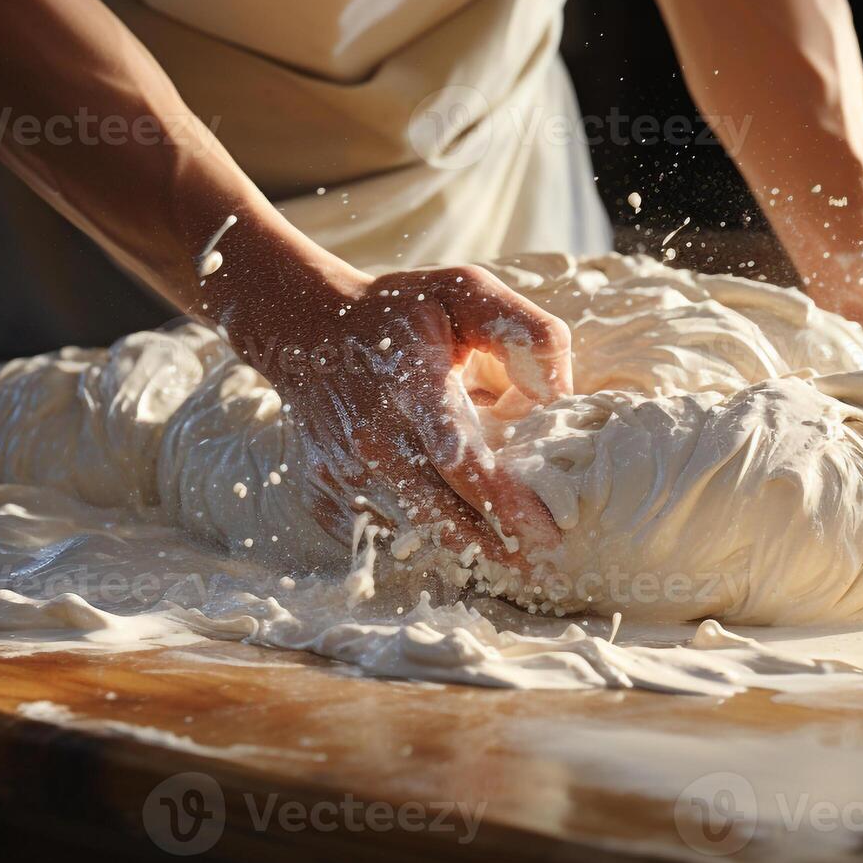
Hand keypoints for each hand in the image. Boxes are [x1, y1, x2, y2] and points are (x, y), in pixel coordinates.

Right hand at [234, 264, 572, 566]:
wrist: (305, 326)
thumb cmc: (402, 313)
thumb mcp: (467, 292)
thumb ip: (524, 332)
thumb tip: (558, 396)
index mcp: (412, 383)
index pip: (459, 456)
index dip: (503, 502)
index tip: (546, 535)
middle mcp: (372, 434)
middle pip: (441, 510)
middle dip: (498, 547)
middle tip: (547, 571)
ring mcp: (344, 469)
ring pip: (413, 531)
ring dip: (464, 554)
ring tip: (513, 568)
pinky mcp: (325, 492)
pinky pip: (381, 535)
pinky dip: (420, 546)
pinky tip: (459, 548)